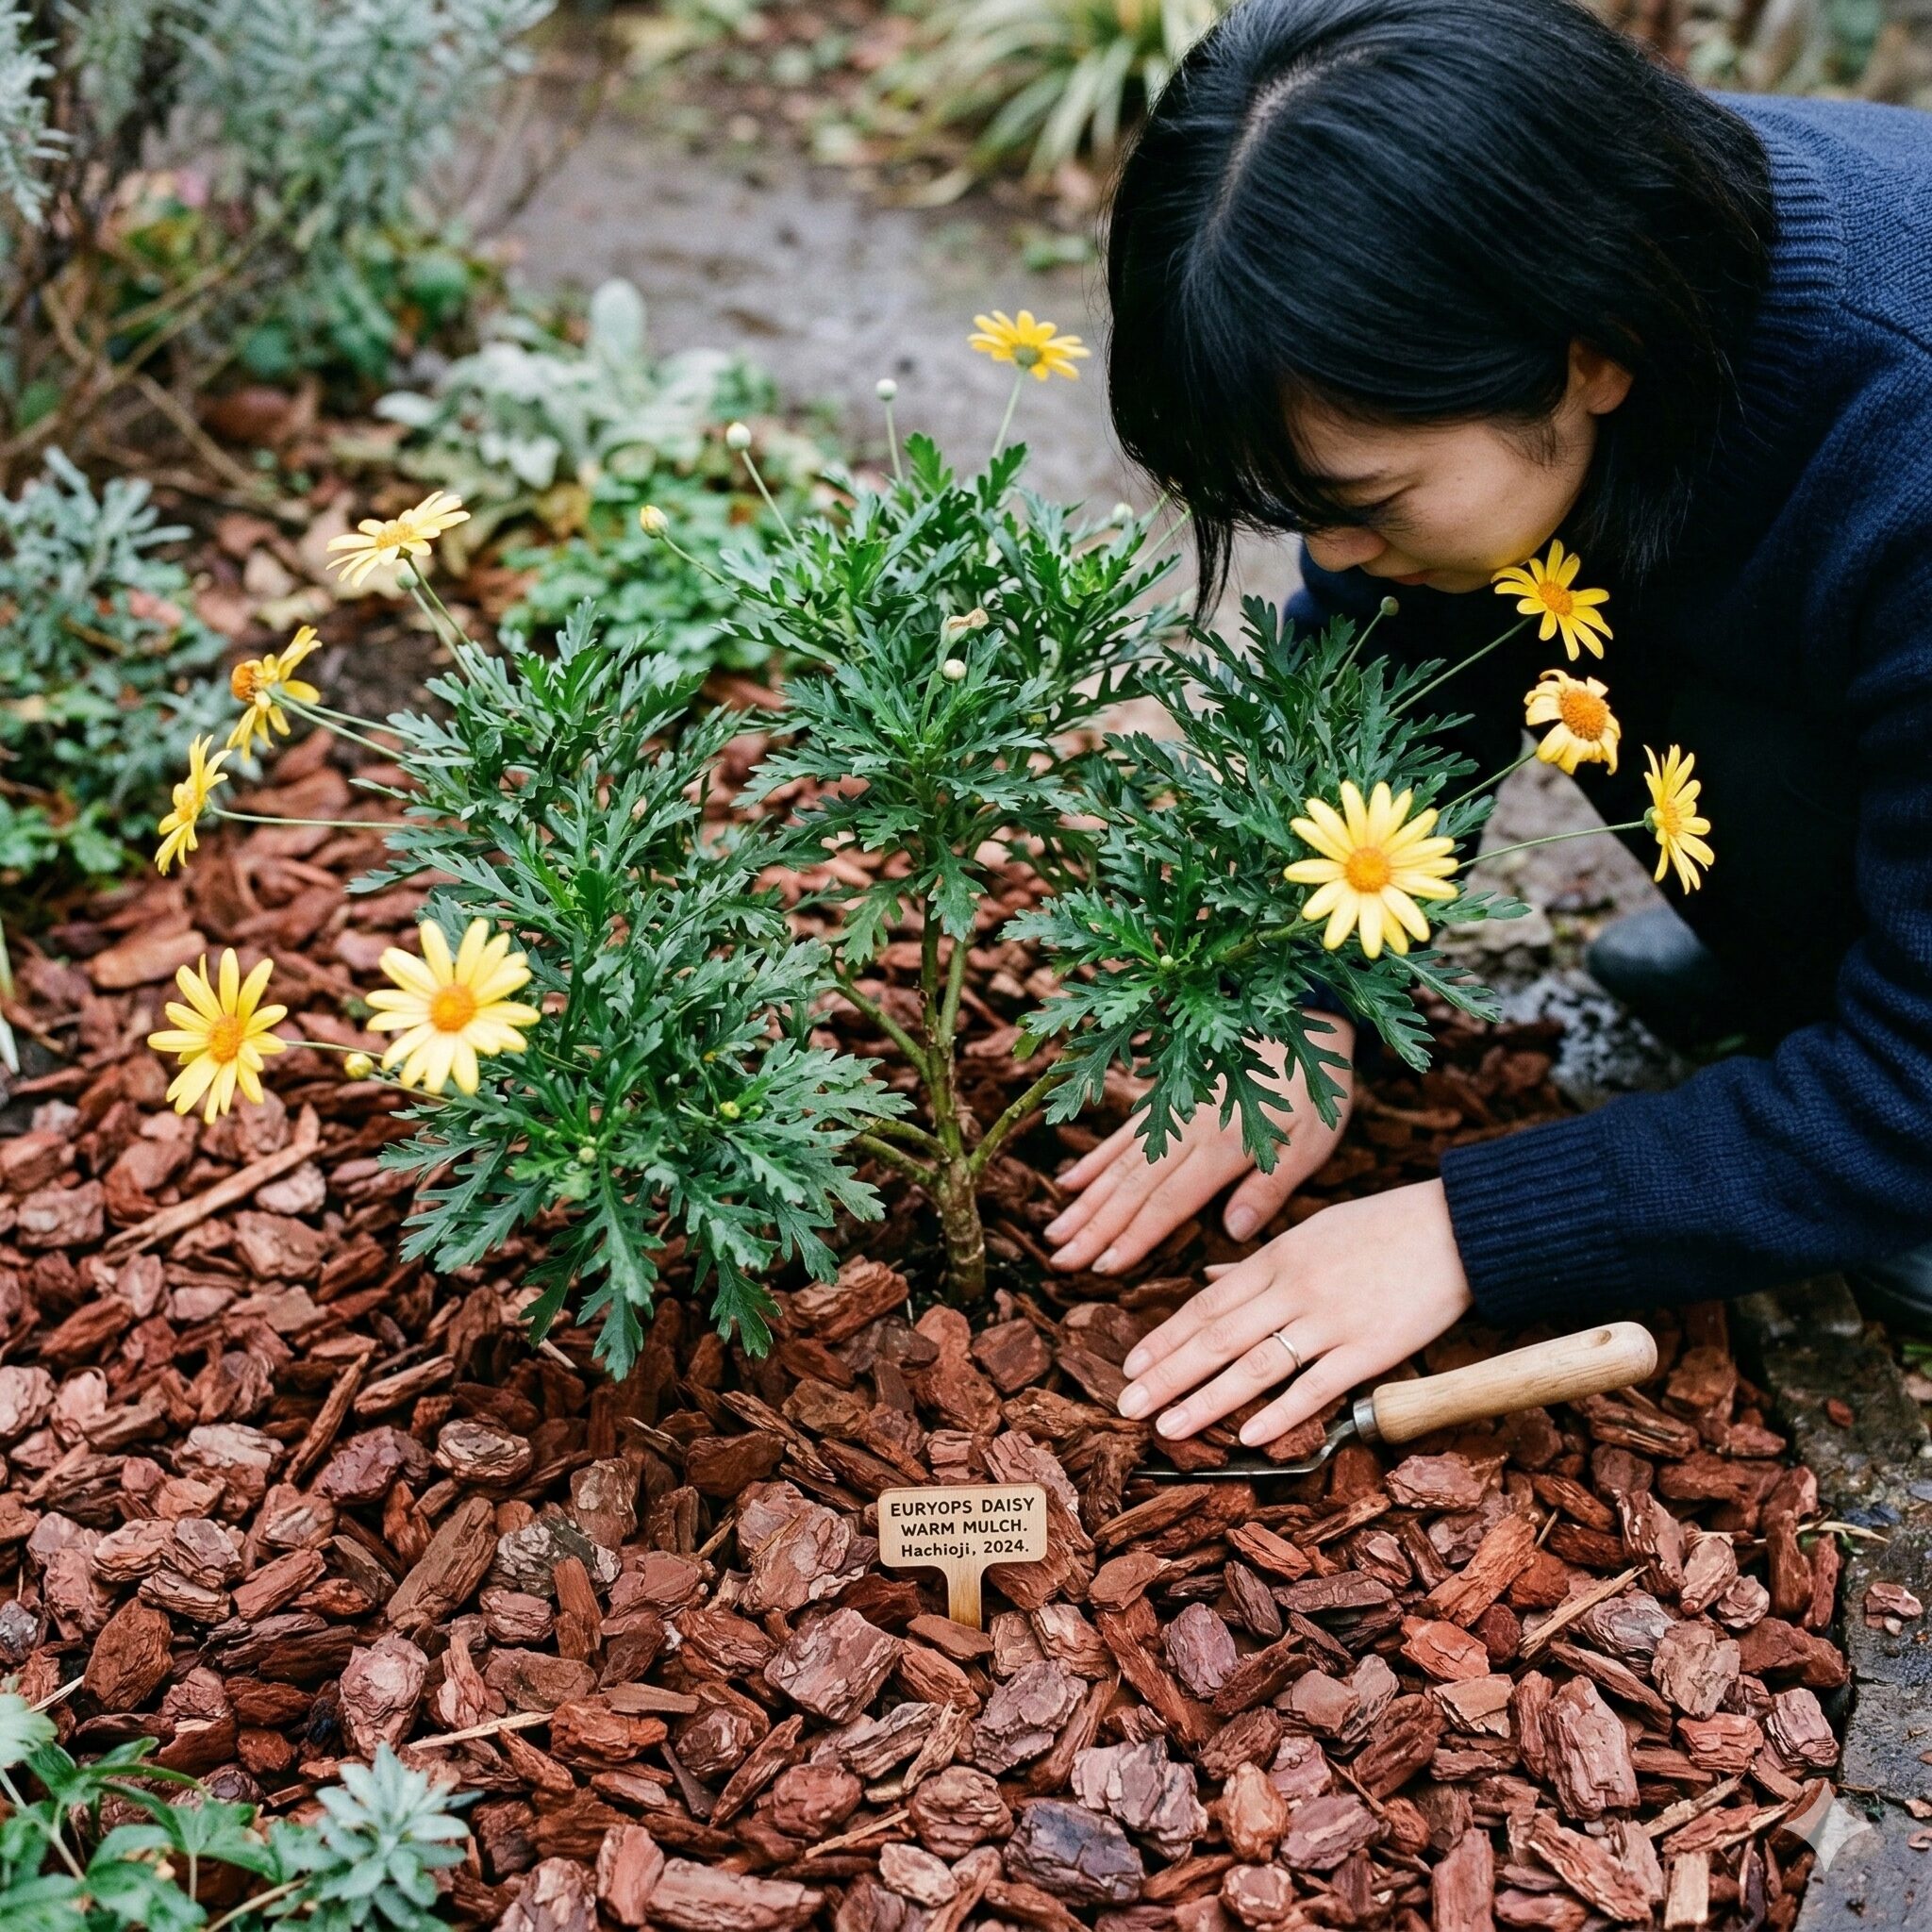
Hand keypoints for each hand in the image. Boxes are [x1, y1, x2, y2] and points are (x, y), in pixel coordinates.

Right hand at [1044, 1019, 1355, 1275]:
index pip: (1169, 1202)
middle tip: (1060, 1262)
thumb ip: (1269, 1187)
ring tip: (1054, 1231)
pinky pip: (1123, 1133)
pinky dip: (1095, 1159)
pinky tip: (1069, 1182)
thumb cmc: (1316, 1086)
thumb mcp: (1311, 1141)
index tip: (1103, 1267)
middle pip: (1133, 1187)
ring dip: (1085, 1200)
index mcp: (1224, 1145)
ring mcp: (1171, 1110)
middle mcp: (1187, 1127)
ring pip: (1119, 1163)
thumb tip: (1232, 1233)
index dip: (1134, 1237)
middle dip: (1094, 1228)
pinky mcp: (1166, 1096)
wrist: (1305, 1016)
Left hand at [1115, 1178, 1473, 1446]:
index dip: (1165, 1338)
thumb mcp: (1309, 1231)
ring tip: (1168, 1426)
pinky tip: (1247, 1436)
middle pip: (1216, 1337)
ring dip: (1205, 1400)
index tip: (1131, 1367)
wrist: (1456, 1228)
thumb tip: (1210, 1277)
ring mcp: (1330, 1320)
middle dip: (1167, 1375)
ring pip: (1254, 1365)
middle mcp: (1293, 1288)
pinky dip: (1280, 1412)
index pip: (1205, 1305)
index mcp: (1276, 1258)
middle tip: (1127, 1407)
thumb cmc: (1381, 1228)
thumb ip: (1257, 1262)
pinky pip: (1316, 1386)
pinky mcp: (1370, 1349)